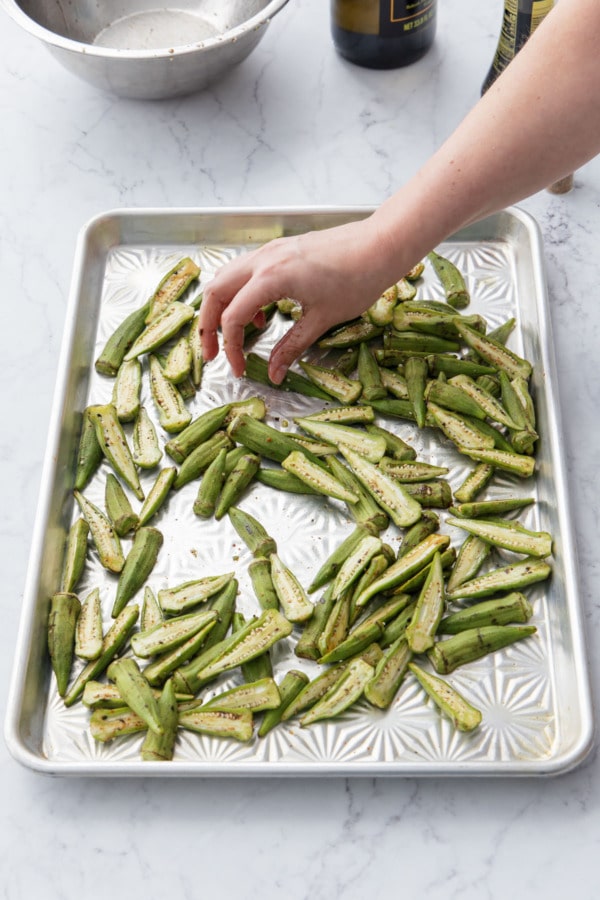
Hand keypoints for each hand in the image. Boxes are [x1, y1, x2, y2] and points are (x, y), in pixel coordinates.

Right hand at [198, 216, 397, 382]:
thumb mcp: (322, 320)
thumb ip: (292, 347)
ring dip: (222, 307)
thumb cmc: (358, 279)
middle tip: (213, 353)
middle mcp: (263, 260)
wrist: (380, 244)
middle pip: (215, 292)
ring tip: (233, 336)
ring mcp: (270, 251)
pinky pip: (246, 272)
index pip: (233, 317)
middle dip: (208, 325)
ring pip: (226, 278)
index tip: (239, 368)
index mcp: (270, 278)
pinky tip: (260, 315)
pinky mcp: (280, 250)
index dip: (231, 347)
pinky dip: (241, 294)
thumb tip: (275, 374)